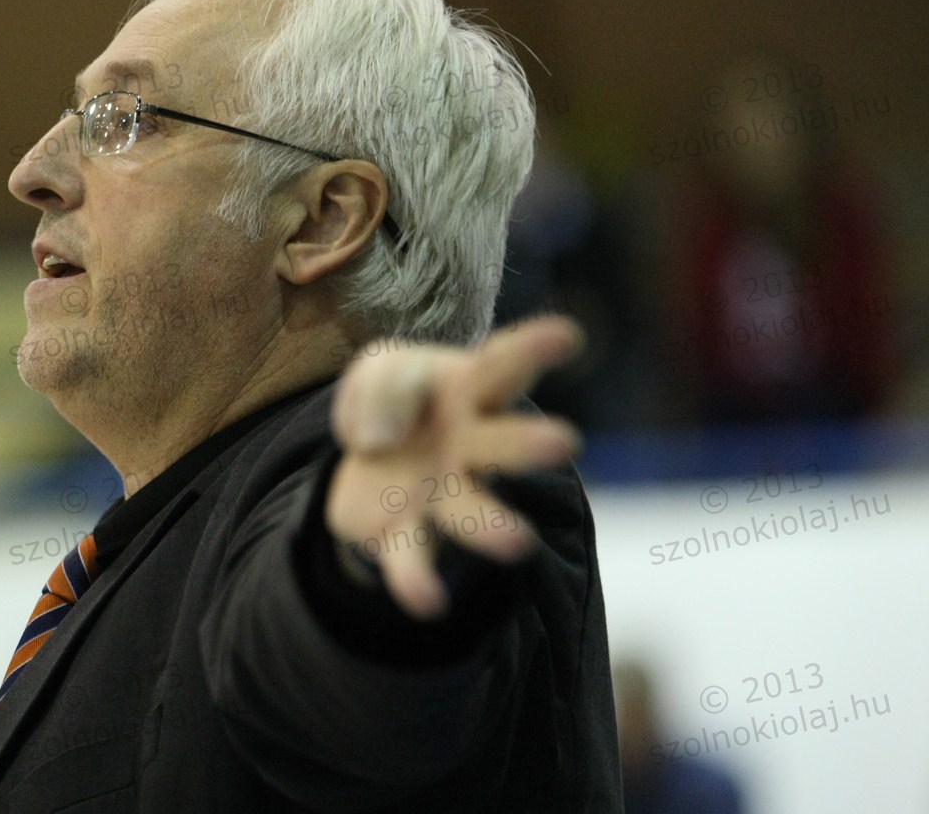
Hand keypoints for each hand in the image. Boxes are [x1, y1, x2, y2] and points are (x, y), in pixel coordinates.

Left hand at [325, 315, 584, 619]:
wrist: (370, 461)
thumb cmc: (398, 400)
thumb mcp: (381, 368)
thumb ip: (385, 385)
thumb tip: (382, 437)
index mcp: (471, 392)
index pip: (503, 363)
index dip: (534, 347)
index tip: (568, 335)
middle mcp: (471, 447)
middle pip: (504, 444)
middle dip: (529, 445)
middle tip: (564, 443)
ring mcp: (443, 495)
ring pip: (470, 512)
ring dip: (491, 527)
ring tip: (518, 542)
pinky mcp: (405, 535)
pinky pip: (411, 560)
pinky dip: (417, 581)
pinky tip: (428, 602)